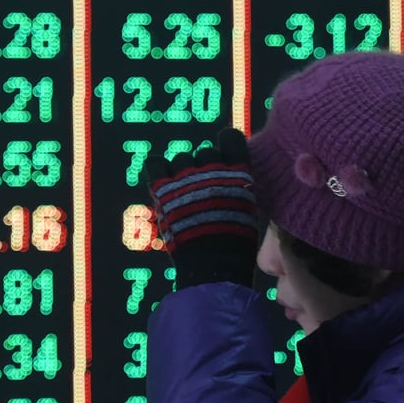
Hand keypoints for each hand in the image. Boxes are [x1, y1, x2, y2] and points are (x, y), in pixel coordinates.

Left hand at [146, 128, 259, 287]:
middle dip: (204, 167)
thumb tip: (232, 180)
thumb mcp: (248, 209)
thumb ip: (238, 188)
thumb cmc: (236, 242)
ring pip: (181, 158)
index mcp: (237, 171)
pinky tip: (162, 182)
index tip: (225, 156)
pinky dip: (158, 169)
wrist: (213, 264)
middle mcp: (211, 168)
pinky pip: (156, 164)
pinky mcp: (164, 189)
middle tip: (204, 190)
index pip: (231, 139)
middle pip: (205, 152)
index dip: (227, 145)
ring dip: (182, 172)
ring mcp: (186, 177)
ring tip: (184, 195)